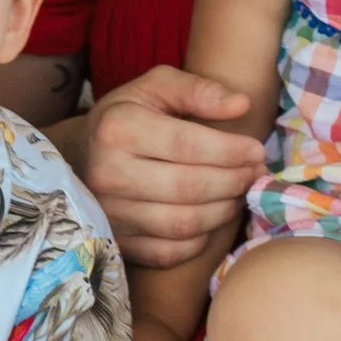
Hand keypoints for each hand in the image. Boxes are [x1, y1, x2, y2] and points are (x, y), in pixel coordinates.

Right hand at [80, 66, 264, 267]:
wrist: (82, 157)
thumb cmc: (128, 117)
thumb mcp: (156, 88)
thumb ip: (198, 90)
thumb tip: (242, 105)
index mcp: (117, 129)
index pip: (187, 145)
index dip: (231, 151)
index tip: (257, 151)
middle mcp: (108, 174)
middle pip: (190, 188)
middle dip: (235, 181)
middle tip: (254, 173)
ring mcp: (110, 214)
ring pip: (184, 224)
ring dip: (224, 211)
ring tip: (238, 193)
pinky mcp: (118, 243)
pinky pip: (171, 252)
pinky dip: (201, 239)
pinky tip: (210, 216)